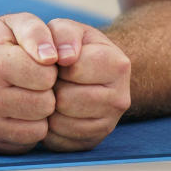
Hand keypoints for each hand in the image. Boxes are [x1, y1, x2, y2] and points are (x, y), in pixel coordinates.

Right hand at [0, 13, 58, 153]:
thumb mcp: (13, 25)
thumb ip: (36, 31)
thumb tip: (53, 56)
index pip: (47, 76)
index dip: (46, 68)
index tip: (32, 63)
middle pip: (46, 104)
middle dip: (44, 92)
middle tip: (27, 82)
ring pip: (40, 128)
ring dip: (38, 113)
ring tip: (22, 96)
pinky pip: (29, 142)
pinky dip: (28, 128)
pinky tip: (15, 113)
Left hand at [42, 19, 131, 151]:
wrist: (84, 71)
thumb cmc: (70, 46)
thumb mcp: (66, 29)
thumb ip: (63, 34)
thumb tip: (61, 57)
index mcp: (117, 64)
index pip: (73, 70)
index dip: (56, 64)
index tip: (57, 60)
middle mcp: (121, 98)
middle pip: (67, 100)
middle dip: (52, 87)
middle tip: (53, 79)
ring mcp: (110, 123)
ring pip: (62, 123)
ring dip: (49, 107)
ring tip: (53, 92)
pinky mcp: (94, 141)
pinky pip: (61, 141)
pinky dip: (50, 127)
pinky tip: (53, 110)